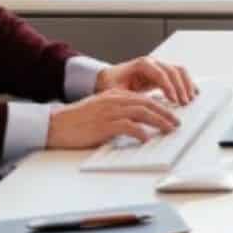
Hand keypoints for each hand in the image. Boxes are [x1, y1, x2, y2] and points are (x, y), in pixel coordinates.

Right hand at [46, 88, 180, 148]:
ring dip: (159, 121)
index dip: (160, 105)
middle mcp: (114, 100)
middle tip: (176, 122)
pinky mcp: (104, 125)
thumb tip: (138, 123)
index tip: (171, 113)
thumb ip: (119, 111)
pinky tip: (146, 138)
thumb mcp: (101, 109)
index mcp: (114, 95)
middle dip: (165, 112)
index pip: (143, 98)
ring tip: (170, 129)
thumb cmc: (78, 121)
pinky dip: (139, 131)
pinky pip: (127, 126)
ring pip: (142, 112)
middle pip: (147, 104)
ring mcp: (110, 112)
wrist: (56, 124)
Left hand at [96, 56, 196, 103]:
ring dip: (186, 84)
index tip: (174, 100)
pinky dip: (187, 83)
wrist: (108, 78)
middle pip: (172, 71)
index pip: (160, 74)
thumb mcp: (115, 91)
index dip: (169, 87)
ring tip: (190, 99)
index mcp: (141, 64)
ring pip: (178, 71)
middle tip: (184, 102)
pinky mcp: (162, 73)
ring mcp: (158, 66)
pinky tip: (192, 92)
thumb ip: (128, 98)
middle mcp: (152, 62)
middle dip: (180, 87)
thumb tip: (140, 108)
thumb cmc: (111, 84)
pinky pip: (178, 75)